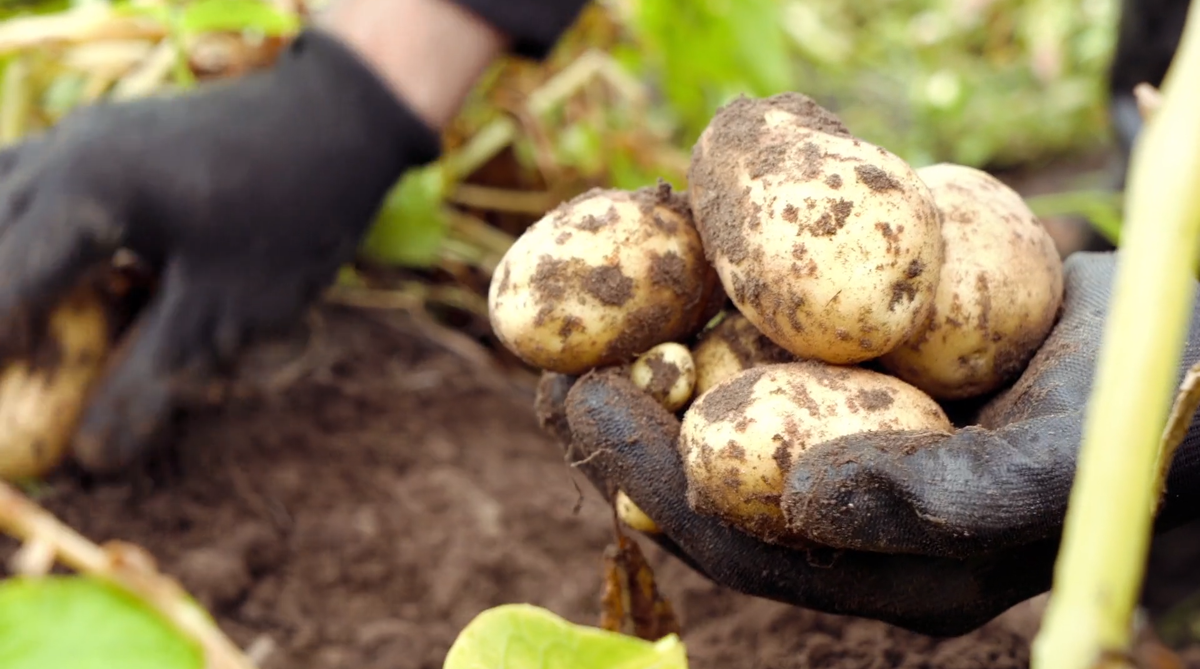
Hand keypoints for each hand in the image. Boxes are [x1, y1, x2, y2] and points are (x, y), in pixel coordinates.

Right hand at [0, 29, 440, 473]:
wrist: (341, 115)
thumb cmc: (294, 213)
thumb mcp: (228, 311)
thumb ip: (151, 380)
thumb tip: (93, 457)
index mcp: (82, 197)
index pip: (0, 292)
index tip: (7, 432)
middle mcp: (61, 157)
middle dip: (0, 323)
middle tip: (19, 378)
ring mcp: (76, 137)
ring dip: (8, 269)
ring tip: (33, 338)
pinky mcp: (99, 137)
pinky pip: (24, 187)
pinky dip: (23, 237)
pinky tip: (58, 283)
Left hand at [537, 251, 1199, 635]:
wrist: (1181, 350)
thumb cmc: (1129, 422)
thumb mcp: (1046, 468)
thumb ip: (933, 501)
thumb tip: (801, 498)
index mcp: (876, 558)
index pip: (731, 534)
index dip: (642, 473)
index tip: (578, 403)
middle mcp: (851, 500)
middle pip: (708, 470)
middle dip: (625, 421)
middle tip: (548, 362)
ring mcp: (856, 429)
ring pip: (730, 400)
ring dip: (658, 356)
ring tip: (587, 309)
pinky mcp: (867, 368)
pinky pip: (774, 337)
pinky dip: (723, 297)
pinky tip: (678, 255)